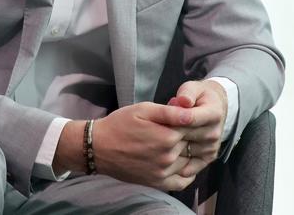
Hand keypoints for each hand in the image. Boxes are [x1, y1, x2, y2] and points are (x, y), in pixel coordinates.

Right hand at [53, 102, 201, 191]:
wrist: (99, 148)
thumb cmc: (120, 124)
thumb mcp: (143, 110)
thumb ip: (169, 112)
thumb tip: (190, 113)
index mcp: (168, 136)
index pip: (193, 127)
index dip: (194, 118)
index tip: (192, 113)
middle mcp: (169, 157)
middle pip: (193, 144)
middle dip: (193, 134)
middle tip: (187, 126)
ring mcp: (164, 172)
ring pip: (190, 161)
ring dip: (191, 151)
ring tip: (184, 140)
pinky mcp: (158, 183)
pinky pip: (182, 181)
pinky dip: (188, 173)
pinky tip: (184, 162)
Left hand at [167, 80, 227, 166]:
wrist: (214, 107)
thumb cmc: (198, 96)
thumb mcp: (192, 87)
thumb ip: (187, 93)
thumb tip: (183, 101)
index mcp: (214, 113)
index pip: (190, 118)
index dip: (173, 118)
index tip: (160, 117)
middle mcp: (215, 132)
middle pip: (185, 136)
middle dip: (168, 132)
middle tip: (153, 129)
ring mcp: (212, 147)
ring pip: (184, 151)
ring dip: (170, 147)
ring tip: (159, 139)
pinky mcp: (208, 158)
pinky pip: (190, 167)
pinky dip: (176, 164)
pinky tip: (165, 158)